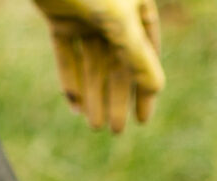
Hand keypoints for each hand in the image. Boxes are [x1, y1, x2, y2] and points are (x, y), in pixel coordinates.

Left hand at [32, 0, 163, 132]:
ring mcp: (85, 13)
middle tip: (115, 131)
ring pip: (91, 61)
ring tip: (94, 126)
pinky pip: (66, 51)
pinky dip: (69, 77)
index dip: (144, 87)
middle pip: (117, 62)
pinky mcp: (60, 15)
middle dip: (115, 97)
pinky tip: (73, 105)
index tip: (142, 119)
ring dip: (93, 93)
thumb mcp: (116, 21)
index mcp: (136, 6)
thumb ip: (137, 55)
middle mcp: (113, 11)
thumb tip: (156, 89)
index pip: (146, 53)